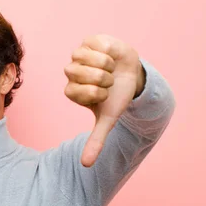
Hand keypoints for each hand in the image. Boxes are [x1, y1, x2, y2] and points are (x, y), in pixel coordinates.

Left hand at [64, 34, 144, 166]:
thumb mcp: (108, 119)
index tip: (104, 94)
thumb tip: (86, 165)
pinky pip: (94, 45)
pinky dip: (108, 52)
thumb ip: (96, 141)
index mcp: (72, 90)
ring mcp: (79, 55)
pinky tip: (111, 56)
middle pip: (75, 72)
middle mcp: (72, 72)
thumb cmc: (117, 96)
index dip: (94, 93)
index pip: (73, 91)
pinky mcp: (90, 41)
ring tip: (111, 68)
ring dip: (103, 65)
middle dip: (99, 78)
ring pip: (82, 57)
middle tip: (108, 81)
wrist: (133, 75)